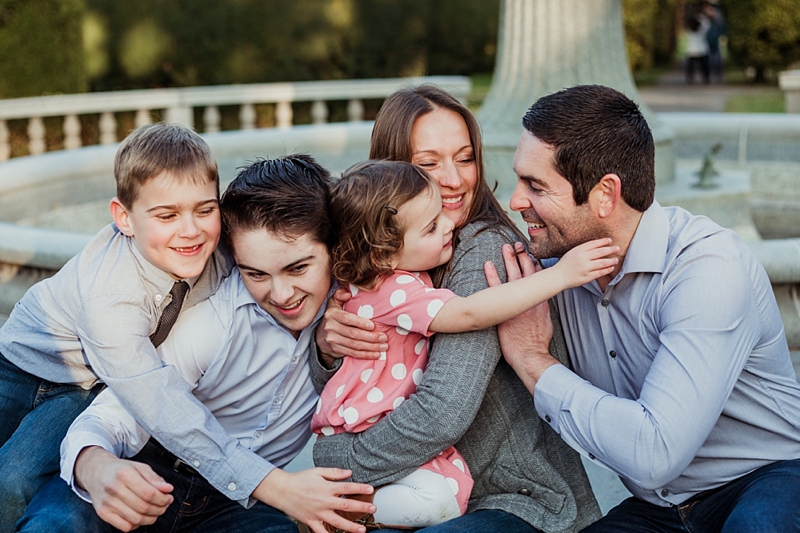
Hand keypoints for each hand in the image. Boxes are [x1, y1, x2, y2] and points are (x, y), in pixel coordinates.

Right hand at [74, 446, 172, 531]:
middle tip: (164, 505)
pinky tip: (141, 516)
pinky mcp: (103, 513)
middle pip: (143, 507)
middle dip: (160, 508)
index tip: (169, 498)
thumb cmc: (120, 470)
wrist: (97, 472)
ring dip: (151, 518)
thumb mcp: (140, 467)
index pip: (149, 493)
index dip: (163, 499)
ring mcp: (107, 502)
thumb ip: (155, 478)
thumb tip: (168, 489)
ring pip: (136, 519)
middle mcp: (113, 488)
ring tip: (155, 511)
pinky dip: (137, 524)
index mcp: (124, 474)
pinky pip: (125, 527)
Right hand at [253, 467, 374, 532]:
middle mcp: (324, 502)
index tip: (370, 489)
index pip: (347, 488)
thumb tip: (349, 472)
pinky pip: (321, 532)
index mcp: (327, 488)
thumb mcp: (317, 471)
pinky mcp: (311, 521)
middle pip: (346, 506)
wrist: (282, 490)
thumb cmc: (300, 479)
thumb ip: (334, 473)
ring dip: (351, 527)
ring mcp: (318, 513)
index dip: (360, 488)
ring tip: (362, 530)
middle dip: (361, 508)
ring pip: (337, 522)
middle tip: (373, 508)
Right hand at [316, 287, 386, 361]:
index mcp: (332, 314)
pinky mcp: (336, 350)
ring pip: (354, 345)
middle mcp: (331, 328)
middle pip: (353, 334)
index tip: (373, 326)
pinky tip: (376, 354)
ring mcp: (333, 340)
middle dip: (371, 337)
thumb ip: (340, 295)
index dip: (360, 323)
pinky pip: (353, 353)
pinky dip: (365, 355)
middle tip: (384, 337)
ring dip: (371, 347)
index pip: (347, 319)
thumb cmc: (334, 317)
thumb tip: (348, 293)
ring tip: (383, 346)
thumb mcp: (334, 303)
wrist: (321, 336)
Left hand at [485, 242, 560, 393]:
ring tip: (506, 247)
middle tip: (519, 244)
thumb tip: (541, 306)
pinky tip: (488, 264)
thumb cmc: (538, 344)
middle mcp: (529, 299)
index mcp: (540, 301)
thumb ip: (542, 311)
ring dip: (509, 260)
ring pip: (513, 276)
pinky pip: (495, 288)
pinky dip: (492, 275)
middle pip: (527, 272)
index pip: (539, 278)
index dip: (535, 265)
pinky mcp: (503, 308)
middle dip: (523, 256)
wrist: (531, 355)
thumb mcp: (546, 324)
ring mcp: (516, 303)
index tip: (532, 254)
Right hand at [555, 238, 618, 288]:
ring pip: (602, 263)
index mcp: (579, 250)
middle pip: (600, 252)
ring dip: (611, 260)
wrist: (558, 277)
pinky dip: (607, 270)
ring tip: (616, 259)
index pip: (594, 244)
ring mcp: (585, 268)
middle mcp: (583, 258)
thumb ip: (583, 249)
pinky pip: (600, 273)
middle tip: (617, 248)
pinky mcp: (587, 277)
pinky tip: (611, 268)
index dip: (603, 241)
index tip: (610, 241)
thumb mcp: (572, 252)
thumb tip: (598, 247)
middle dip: (610, 249)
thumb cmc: (565, 265)